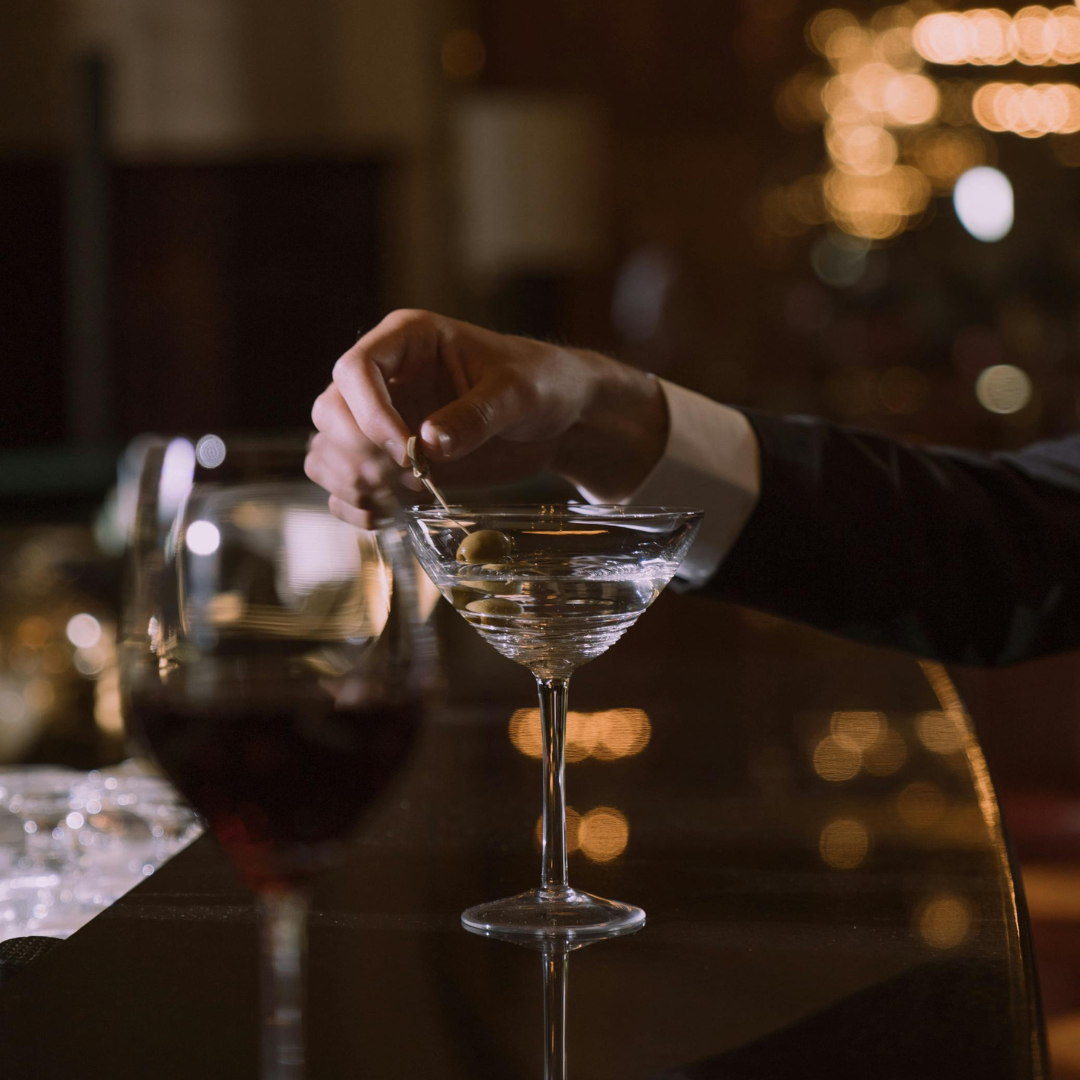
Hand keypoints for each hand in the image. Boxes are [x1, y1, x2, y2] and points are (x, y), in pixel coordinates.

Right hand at [307, 309, 667, 522]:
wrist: (556, 419)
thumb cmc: (541, 384)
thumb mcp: (519, 392)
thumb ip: (477, 415)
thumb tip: (430, 444)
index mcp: (407, 340)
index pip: (355, 369)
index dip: (370, 414)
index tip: (408, 450)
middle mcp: (383, 377)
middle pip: (331, 412)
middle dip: (362, 455)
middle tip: (412, 481)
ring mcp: (379, 419)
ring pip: (327, 449)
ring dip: (355, 482)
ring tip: (404, 499)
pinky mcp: (386, 458)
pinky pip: (340, 482)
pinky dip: (355, 505)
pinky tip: (389, 515)